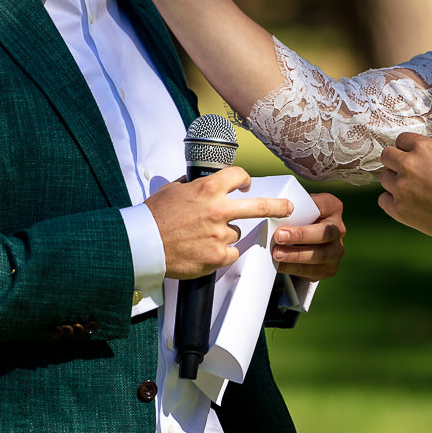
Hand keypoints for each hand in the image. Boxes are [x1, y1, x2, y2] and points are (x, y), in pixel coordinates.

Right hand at [145, 166, 294, 279]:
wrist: (144, 243)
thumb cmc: (154, 216)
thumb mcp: (173, 189)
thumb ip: (193, 185)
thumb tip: (201, 182)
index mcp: (208, 189)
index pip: (239, 176)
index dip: (244, 179)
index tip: (246, 184)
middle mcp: (218, 210)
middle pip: (261, 206)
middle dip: (278, 206)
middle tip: (288, 207)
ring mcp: (220, 235)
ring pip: (235, 232)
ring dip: (225, 233)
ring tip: (201, 236)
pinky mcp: (217, 256)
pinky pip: (230, 253)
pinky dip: (222, 252)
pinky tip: (204, 250)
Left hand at [272, 192, 344, 280]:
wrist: (302, 243)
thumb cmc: (297, 220)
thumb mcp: (296, 209)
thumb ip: (288, 207)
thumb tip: (268, 207)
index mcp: (332, 208)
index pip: (323, 205)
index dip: (307, 209)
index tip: (285, 211)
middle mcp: (338, 229)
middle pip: (325, 232)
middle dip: (301, 235)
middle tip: (279, 235)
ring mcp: (336, 250)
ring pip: (320, 254)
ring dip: (296, 255)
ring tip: (276, 253)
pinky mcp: (330, 268)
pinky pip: (312, 271)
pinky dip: (294, 268)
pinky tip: (279, 265)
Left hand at [377, 133, 431, 246]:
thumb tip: (428, 147)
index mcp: (423, 148)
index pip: (401, 139)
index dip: (408, 148)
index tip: (413, 156)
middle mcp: (408, 165)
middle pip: (386, 156)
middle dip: (396, 161)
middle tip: (408, 172)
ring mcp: (401, 188)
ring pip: (384, 177)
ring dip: (395, 182)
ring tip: (412, 190)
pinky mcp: (398, 209)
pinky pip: (383, 199)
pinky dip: (392, 201)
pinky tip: (407, 203)